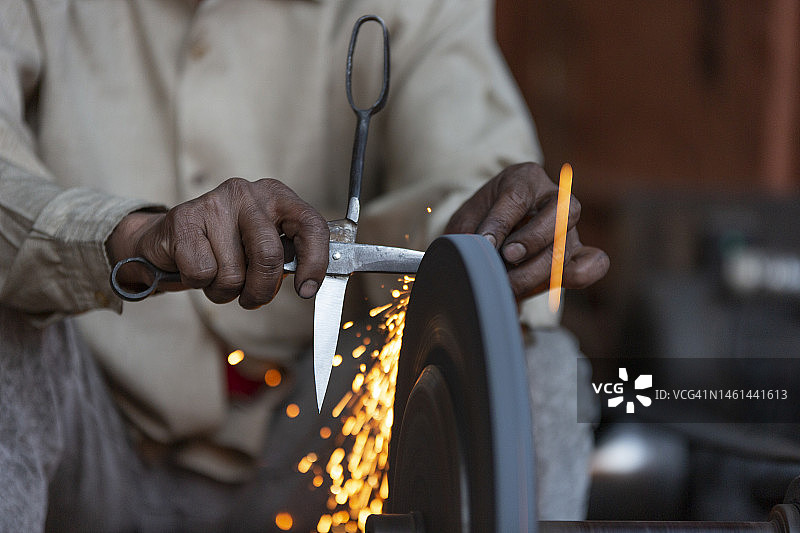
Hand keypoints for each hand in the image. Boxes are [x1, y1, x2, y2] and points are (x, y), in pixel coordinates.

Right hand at [107, 178, 328, 307]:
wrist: (167, 240)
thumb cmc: (224, 248)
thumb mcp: (261, 246)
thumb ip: (286, 259)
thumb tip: (309, 285)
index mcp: (277, 196)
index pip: (311, 226)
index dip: (315, 262)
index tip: (306, 290)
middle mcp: (248, 193)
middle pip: (269, 256)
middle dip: (261, 289)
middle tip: (252, 299)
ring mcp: (215, 203)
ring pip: (233, 273)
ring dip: (225, 290)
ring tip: (216, 275)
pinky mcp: (184, 219)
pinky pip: (203, 273)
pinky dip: (199, 283)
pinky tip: (194, 266)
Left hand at [444, 162, 608, 299]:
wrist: (487, 236)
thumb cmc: (478, 223)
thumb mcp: (466, 221)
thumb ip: (469, 233)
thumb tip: (478, 252)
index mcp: (524, 178)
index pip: (518, 196)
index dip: (501, 222)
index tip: (485, 243)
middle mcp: (554, 197)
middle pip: (559, 214)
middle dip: (532, 240)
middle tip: (506, 257)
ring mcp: (569, 227)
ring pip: (567, 246)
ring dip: (537, 271)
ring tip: (508, 283)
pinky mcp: (577, 253)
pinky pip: (594, 263)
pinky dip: (579, 276)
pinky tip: (546, 286)